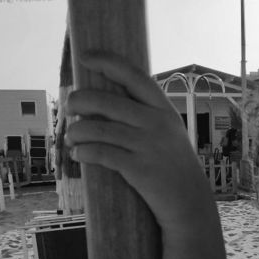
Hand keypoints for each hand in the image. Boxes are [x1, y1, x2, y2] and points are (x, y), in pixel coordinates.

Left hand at [65, 53, 217, 234]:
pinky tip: (78, 154)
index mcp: (164, 110)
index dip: (107, 62)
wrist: (189, 202)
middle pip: (105, 101)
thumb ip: (146, 116)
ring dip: (76, 131)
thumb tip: (106, 100)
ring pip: (97, 128)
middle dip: (79, 101)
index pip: (133, 76)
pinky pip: (100, 153)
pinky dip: (83, 152)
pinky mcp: (138, 168)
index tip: (85, 56)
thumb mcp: (169, 133)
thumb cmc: (173, 166)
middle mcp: (157, 123)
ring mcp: (148, 146)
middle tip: (69, 107)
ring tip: (71, 137)